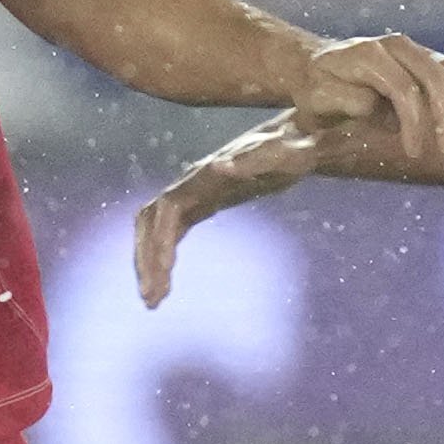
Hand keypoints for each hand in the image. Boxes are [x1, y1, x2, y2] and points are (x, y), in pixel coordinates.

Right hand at [133, 117, 321, 304]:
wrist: (297, 143)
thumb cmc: (293, 150)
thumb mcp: (280, 155)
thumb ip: (251, 160)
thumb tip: (218, 165)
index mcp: (205, 176)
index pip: (169, 207)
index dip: (162, 237)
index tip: (165, 269)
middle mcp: (192, 184)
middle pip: (152, 221)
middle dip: (146, 257)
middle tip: (150, 297)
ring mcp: (194, 195)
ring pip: (156, 229)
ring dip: (149, 263)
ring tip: (153, 301)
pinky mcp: (201, 205)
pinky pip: (171, 234)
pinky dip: (163, 258)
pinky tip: (165, 284)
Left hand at [288, 31, 443, 166]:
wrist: (316, 66)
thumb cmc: (316, 90)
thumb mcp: (318, 99)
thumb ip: (347, 102)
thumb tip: (378, 109)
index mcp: (368, 54)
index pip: (404, 88)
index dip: (413, 123)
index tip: (413, 154)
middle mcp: (395, 45)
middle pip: (436, 77)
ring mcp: (414, 49)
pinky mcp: (426, 58)